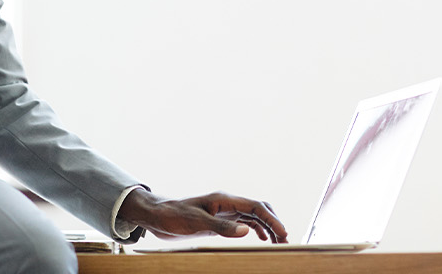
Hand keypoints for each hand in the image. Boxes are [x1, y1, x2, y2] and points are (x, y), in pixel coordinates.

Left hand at [118, 188, 286, 243]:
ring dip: (267, 227)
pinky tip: (261, 238)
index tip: (283, 233)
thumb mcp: (197, 223)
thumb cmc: (173, 216)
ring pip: (253, 216)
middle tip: (285, 241)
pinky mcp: (219, 219)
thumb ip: (222, 227)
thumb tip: (246, 231)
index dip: (272, 219)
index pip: (256, 206)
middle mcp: (227, 203)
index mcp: (224, 200)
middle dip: (274, 223)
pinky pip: (244, 222)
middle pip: (259, 209)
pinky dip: (256, 229)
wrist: (156, 216)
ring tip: (278, 242)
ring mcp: (223, 211)